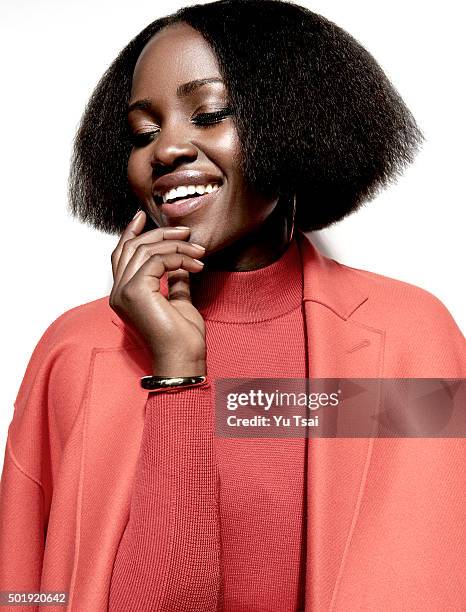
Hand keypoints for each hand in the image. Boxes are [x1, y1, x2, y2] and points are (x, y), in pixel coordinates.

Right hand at [109, 210, 206, 375]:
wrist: (184, 358)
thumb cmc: (182, 337)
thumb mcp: (179, 301)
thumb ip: (175, 280)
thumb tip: (180, 262)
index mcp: (124, 294)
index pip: (121, 255)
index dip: (130, 233)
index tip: (144, 217)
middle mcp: (118, 292)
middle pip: (133, 247)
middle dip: (161, 234)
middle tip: (186, 233)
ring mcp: (124, 291)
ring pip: (146, 250)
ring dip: (177, 246)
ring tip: (199, 253)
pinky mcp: (136, 291)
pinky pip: (157, 259)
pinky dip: (180, 258)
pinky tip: (197, 266)